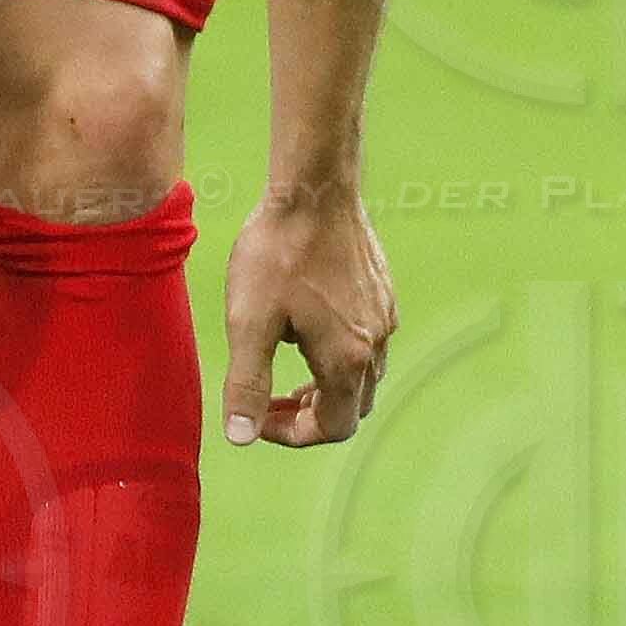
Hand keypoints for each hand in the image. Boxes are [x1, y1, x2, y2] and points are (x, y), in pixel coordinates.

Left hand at [219, 188, 392, 449]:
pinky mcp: (382, 291)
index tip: (258, 416)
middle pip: (352, 407)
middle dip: (310, 414)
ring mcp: (384, 315)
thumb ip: (247, 384)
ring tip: (285, 371)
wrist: (314, 188)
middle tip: (270, 400)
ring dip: (326, 386)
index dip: (293, 434)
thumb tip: (241, 437)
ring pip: (363, 375)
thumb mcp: (250, 323)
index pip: (333, 428)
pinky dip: (339, 355)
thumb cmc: (277, 253)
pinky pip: (368, 341)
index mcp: (347, 359)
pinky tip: (306, 327)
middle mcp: (376, 343)